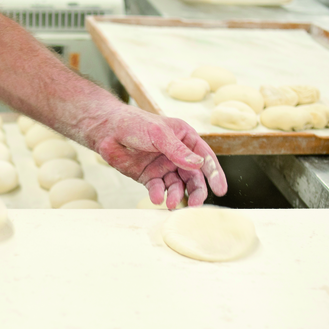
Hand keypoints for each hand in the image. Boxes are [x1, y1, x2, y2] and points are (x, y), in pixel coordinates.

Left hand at [88, 107, 226, 207]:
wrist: (107, 130)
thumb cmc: (133, 123)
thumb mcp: (159, 134)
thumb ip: (177, 150)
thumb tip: (199, 164)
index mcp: (185, 139)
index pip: (206, 158)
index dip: (214, 174)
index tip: (221, 190)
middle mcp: (177, 154)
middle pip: (193, 177)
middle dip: (195, 191)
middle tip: (194, 204)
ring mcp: (163, 166)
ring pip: (177, 186)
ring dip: (176, 196)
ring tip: (170, 204)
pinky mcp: (149, 177)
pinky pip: (158, 189)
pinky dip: (159, 195)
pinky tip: (157, 199)